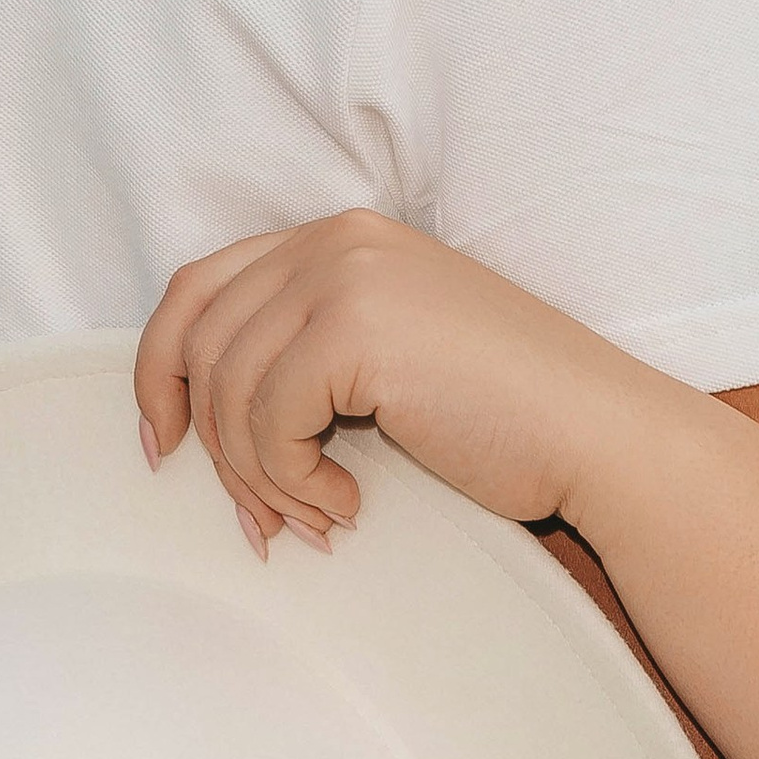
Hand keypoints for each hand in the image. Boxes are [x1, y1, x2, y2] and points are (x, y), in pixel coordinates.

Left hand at [133, 212, 653, 553]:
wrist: (597, 433)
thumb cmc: (504, 416)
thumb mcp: (388, 357)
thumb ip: (306, 351)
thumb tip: (198, 421)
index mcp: (341, 238)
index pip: (200, 288)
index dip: (161, 370)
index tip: (164, 444)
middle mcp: (336, 240)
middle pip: (198, 339)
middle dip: (211, 444)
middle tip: (259, 517)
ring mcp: (347, 276)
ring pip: (228, 390)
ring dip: (257, 477)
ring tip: (314, 520)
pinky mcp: (357, 328)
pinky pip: (268, 420)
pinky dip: (291, 481)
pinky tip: (348, 504)